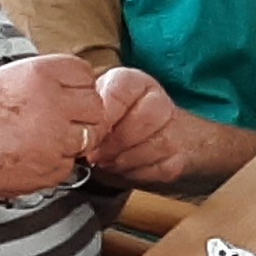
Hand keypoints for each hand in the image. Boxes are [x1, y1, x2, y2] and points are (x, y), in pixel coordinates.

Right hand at [0, 55, 112, 206]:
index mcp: (38, 73)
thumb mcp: (1, 79)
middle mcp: (52, 102)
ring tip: (38, 141)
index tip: (62, 96)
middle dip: (81, 115)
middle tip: (56, 123)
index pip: (83, 73)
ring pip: (88, 136)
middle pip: (95, 105)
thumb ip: (39, 81)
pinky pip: (69, 163)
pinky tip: (27, 159)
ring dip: (72, 140)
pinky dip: (55, 164)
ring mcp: (54, 137)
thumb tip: (69, 86)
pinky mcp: (51, 167)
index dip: (75, 86)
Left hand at [85, 66, 189, 189]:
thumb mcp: (98, 109)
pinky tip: (124, 167)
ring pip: (155, 146)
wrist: (151, 138)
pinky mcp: (179, 156)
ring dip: (124, 160)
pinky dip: (137, 172)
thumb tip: (75, 132)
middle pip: (144, 119)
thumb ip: (88, 114)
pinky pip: (160, 168)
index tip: (90, 132)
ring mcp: (173, 128)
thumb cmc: (115, 122)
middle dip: (114, 143)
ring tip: (108, 160)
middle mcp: (158, 100)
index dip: (104, 117)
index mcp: (134, 82)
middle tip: (96, 153)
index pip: (121, 93)